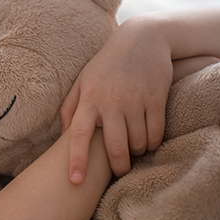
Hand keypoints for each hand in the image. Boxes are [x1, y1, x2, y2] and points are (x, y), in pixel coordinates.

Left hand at [60, 18, 172, 182]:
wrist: (142, 38)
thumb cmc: (107, 64)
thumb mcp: (83, 80)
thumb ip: (70, 107)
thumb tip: (62, 135)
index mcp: (89, 98)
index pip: (78, 134)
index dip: (76, 160)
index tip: (75, 181)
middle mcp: (110, 101)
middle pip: (115, 147)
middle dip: (118, 166)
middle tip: (119, 170)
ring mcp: (135, 100)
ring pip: (138, 143)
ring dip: (137, 153)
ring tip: (134, 150)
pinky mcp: (156, 98)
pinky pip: (156, 133)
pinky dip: (153, 143)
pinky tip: (148, 141)